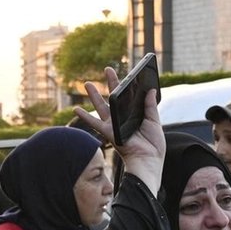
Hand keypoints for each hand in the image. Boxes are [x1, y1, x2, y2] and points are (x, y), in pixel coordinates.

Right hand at [72, 67, 165, 195]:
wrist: (149, 160)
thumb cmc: (153, 145)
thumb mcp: (154, 121)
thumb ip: (150, 105)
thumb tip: (151, 90)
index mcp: (134, 115)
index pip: (129, 97)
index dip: (128, 85)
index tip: (129, 72)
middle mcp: (122, 119)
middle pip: (115, 97)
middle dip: (111, 83)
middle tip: (108, 69)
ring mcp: (114, 125)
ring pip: (102, 107)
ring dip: (94, 95)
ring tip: (87, 84)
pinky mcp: (109, 132)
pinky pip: (95, 123)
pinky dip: (84, 116)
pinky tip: (76, 109)